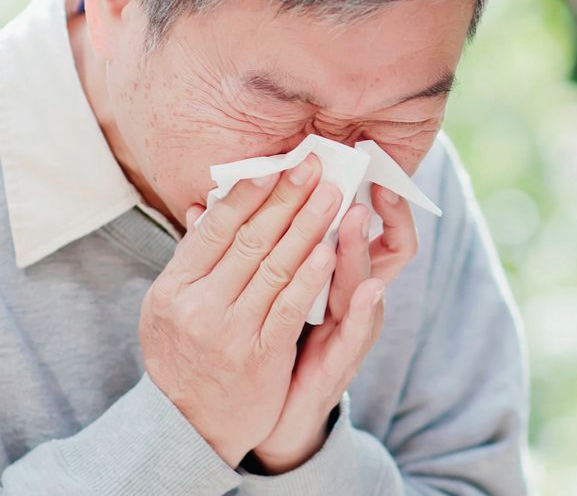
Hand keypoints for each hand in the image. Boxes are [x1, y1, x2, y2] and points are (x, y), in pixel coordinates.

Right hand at [138, 154, 342, 466]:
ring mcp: (230, 332)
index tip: (274, 165)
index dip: (247, 193)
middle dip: (286, 200)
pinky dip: (311, 276)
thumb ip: (193, 258)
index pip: (215, 229)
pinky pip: (290, 307)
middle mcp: (199, 306)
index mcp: (174, 288)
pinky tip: (330, 249)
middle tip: (314, 168)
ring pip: (274, 268)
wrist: (187, 425)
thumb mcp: (168, 306)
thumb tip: (206, 205)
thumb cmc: (181, 354)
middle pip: (249, 241)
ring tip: (332, 197)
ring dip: (307, 228)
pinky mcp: (261, 356)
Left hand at [248, 183, 420, 473]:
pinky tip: (370, 288)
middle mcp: (345, 302)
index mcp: (326, 279)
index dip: (363, 197)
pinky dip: (363, 311)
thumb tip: (205, 206)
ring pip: (364, 285)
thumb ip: (247, 254)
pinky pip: (358, 336)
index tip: (360, 155)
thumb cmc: (269, 349)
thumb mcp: (264, 296)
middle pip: (365, 248)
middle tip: (367, 173)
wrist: (274, 421)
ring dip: (362, 250)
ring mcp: (347, 333)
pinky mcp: (343, 365)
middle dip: (364, 210)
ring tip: (361, 214)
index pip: (356, 229)